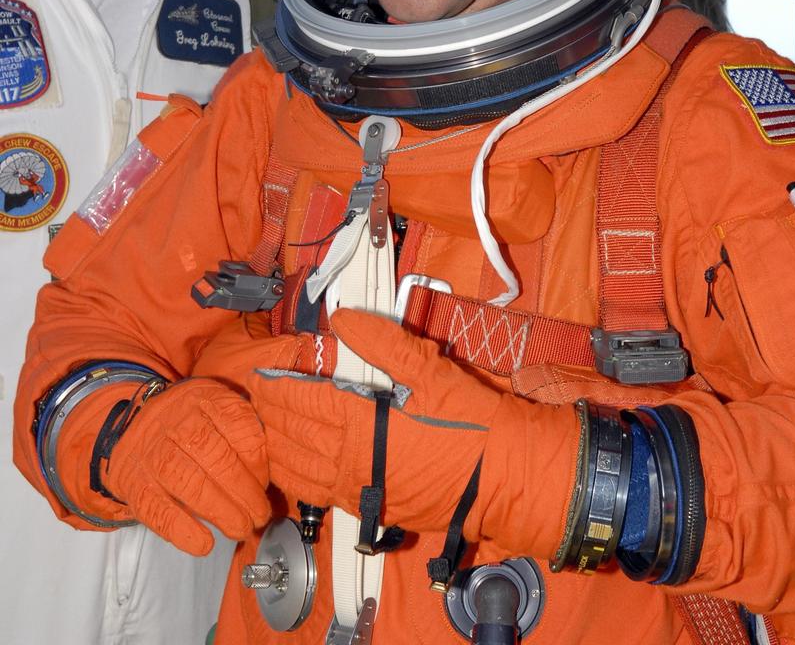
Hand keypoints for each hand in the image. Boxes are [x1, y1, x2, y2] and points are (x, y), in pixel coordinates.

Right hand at [104, 378, 270, 555]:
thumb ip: (240, 434)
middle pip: (215, 456)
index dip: (257, 458)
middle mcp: (176, 420)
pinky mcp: (133, 481)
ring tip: (240, 529)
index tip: (264, 484)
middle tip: (258, 515)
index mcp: (204, 397)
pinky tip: (204, 543)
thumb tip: (263, 479)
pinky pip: (157, 508)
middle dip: (244, 491)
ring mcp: (152, 451)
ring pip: (189, 482)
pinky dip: (182, 530)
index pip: (238, 423)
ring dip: (220, 511)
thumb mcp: (215, 410)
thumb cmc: (188, 423)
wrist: (133, 424)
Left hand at [248, 309, 579, 557]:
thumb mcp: (429, 368)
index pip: (303, 400)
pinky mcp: (371, 509)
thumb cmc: (471, 420)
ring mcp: (359, 490)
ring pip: (298, 471)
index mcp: (362, 422)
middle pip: (293, 435)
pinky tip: (295, 465)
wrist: (506, 478)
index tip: (259, 374)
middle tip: (255, 396)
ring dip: (276, 448)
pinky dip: (298, 477)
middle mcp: (351, 460)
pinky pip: (318, 495)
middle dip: (269, 414)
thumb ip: (382, 342)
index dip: (278, 385)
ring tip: (265, 429)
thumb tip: (344, 318)